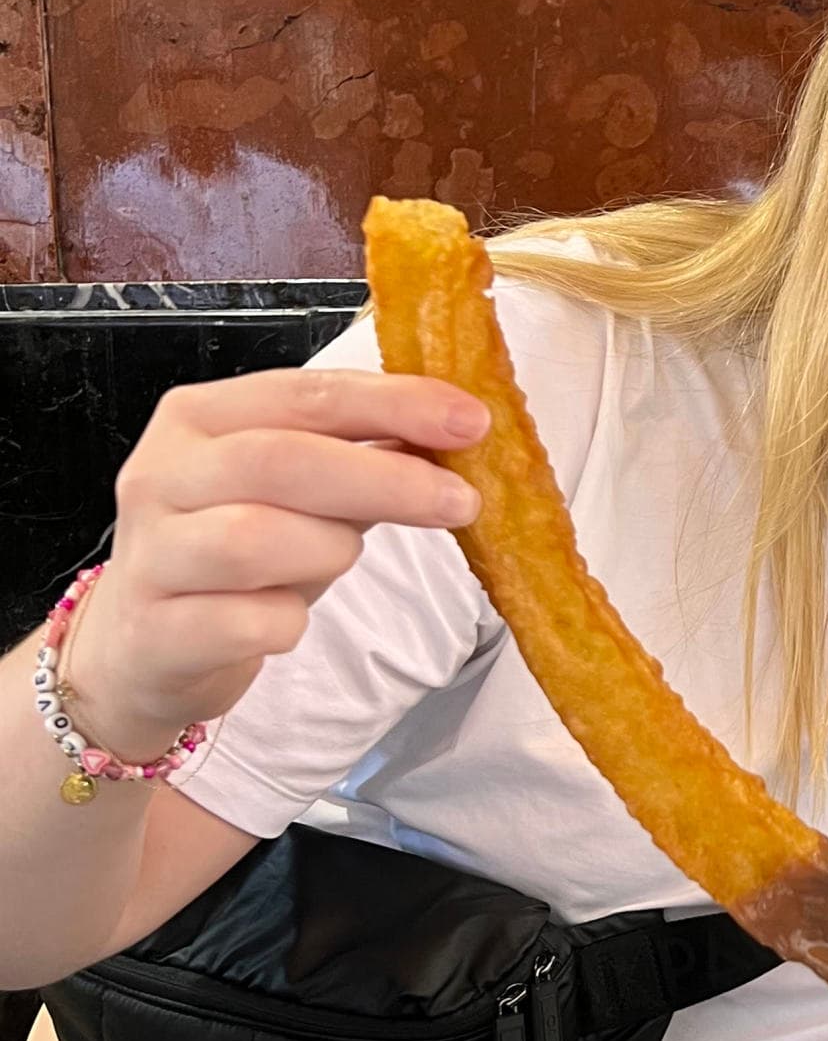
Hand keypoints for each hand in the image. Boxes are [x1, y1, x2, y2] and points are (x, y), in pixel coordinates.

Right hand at [64, 367, 488, 758]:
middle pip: (279, 461)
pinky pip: (250, 623)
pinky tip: (286, 620)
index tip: (470, 421)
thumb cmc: (232, 556)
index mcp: (197, 419)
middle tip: (460, 500)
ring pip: (256, 540)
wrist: (145, 646)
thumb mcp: (294, 493)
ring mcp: (151, 555)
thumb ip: (358, 456)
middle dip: (384, 479)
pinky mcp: (158, 632)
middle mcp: (161, 476)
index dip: (392, 404)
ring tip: (342, 560)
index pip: (303, 394)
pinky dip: (289, 622)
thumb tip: (453, 431)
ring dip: (328, 551)